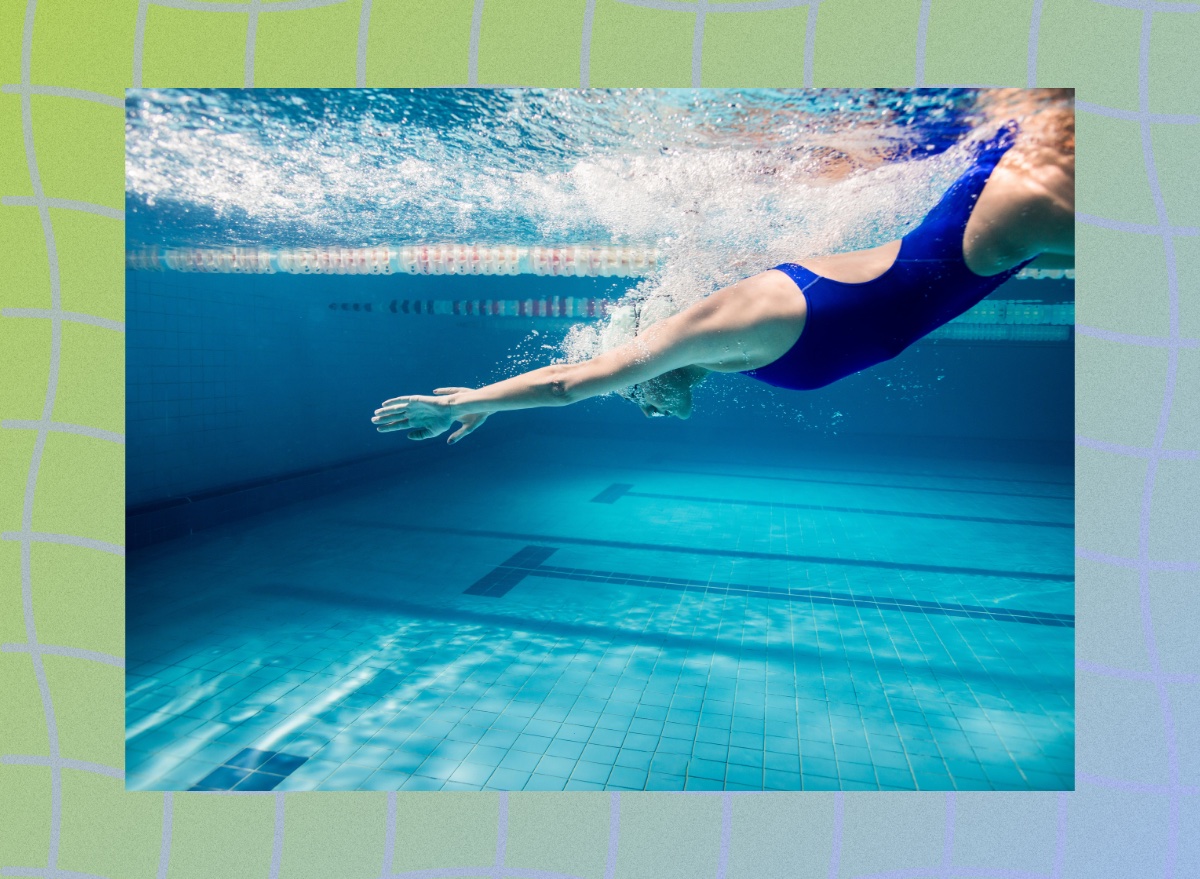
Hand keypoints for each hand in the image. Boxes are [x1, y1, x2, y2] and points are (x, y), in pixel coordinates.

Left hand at [372, 387, 488, 443]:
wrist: (451, 411)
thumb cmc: (444, 421)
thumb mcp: (432, 432)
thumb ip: (420, 435)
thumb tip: (407, 436)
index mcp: (415, 421)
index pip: (398, 425)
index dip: (388, 427)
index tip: (378, 430)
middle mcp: (412, 413)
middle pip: (394, 416)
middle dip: (383, 419)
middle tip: (372, 421)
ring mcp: (413, 406)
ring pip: (396, 409)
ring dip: (385, 411)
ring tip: (375, 414)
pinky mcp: (416, 400)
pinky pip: (402, 400)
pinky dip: (394, 401)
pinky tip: (385, 404)